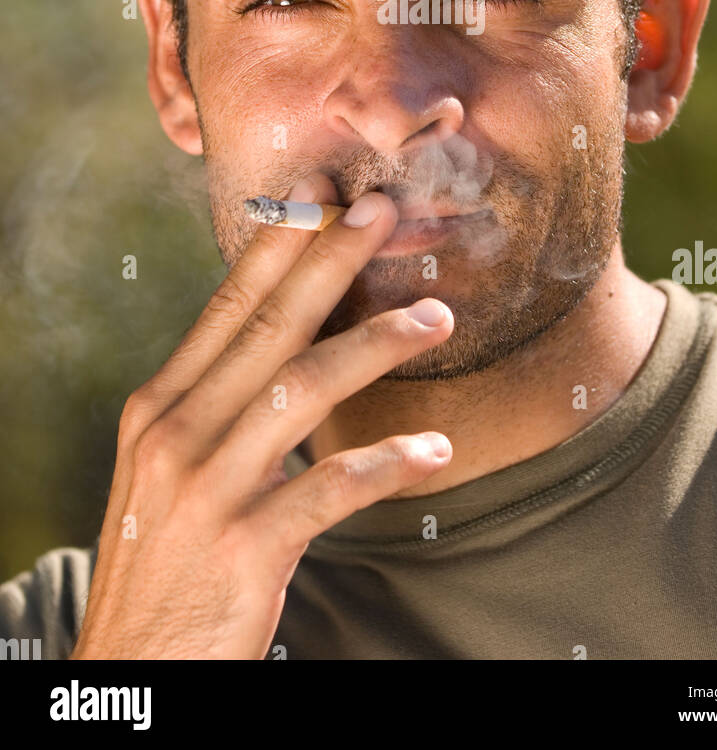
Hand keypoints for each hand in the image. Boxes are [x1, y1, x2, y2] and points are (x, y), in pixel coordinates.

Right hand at [69, 174, 452, 658]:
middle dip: (331, 260)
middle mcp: (178, 434)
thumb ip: (219, 405)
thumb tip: (282, 342)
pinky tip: (434, 449)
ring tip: (437, 315)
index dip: (277, 246)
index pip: (226, 308)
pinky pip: (330, 487)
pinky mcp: (244, 548)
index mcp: (161, 406)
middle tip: (383, 210)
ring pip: (304, 388)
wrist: (131, 670)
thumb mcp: (173, 470)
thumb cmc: (165, 560)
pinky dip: (388, 462)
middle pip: (268, 327)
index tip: (319, 195)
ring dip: (378, 343)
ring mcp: (208, 490)